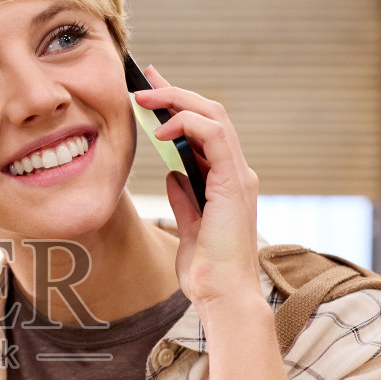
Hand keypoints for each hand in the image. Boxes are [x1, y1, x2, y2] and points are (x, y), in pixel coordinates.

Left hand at [133, 66, 262, 308]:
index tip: (149, 88)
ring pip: (214, 115)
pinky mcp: (234, 183)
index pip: (204, 128)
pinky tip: (159, 132)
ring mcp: (238, 176)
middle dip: (174, 92)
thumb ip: (184, 198)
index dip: (178, 104)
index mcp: (226, 180)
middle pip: (210, 113)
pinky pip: (215, 136)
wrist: (222, 297)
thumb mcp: (187, 228)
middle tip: (142, 82)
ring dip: (177, 101)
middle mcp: (236, 172)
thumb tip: (172, 174)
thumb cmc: (207, 271)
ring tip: (144, 99)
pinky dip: (187, 125)